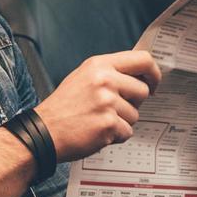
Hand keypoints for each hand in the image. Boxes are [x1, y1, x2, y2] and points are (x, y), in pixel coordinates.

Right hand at [34, 50, 161, 161]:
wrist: (43, 131)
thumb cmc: (64, 107)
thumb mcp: (83, 77)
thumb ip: (110, 73)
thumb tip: (139, 77)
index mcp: (100, 65)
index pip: (142, 60)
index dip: (154, 74)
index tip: (153, 85)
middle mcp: (105, 80)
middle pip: (143, 91)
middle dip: (133, 104)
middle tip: (112, 110)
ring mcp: (107, 102)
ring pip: (135, 115)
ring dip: (121, 122)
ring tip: (97, 121)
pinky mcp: (108, 124)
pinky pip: (127, 132)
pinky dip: (114, 136)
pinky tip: (96, 132)